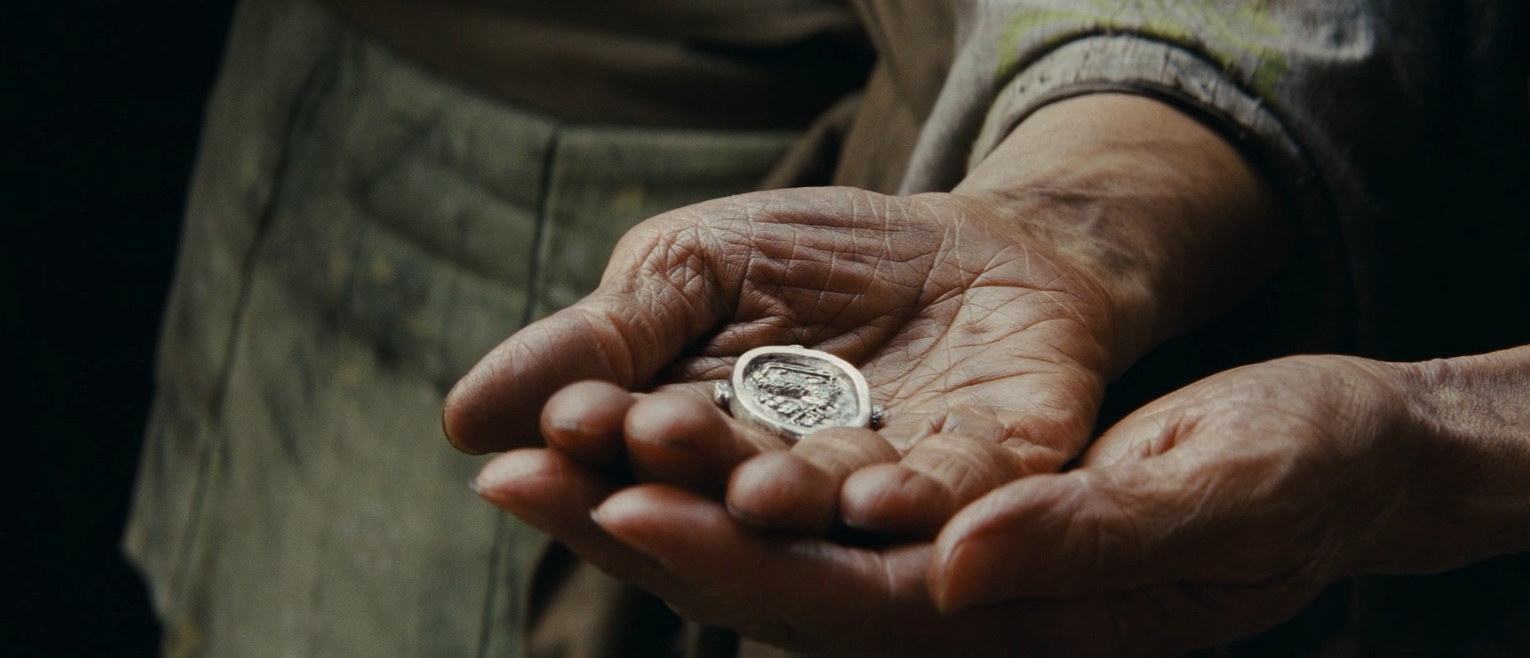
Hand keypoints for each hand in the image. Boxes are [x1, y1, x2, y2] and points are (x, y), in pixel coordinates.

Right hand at [453, 185, 1113, 535]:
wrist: (975, 239)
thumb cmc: (816, 258)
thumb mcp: (691, 266)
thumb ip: (604, 339)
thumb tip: (463, 416)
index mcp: (704, 453)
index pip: (628, 473)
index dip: (586, 469)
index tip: (535, 449)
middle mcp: (788, 493)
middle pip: (721, 510)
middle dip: (681, 488)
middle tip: (631, 464)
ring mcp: (891, 486)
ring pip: (832, 514)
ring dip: (792, 504)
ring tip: (755, 489)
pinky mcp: (993, 468)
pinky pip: (959, 499)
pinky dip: (923, 505)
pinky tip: (883, 502)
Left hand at [477, 356, 1419, 656]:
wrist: (1331, 463)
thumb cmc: (1297, 472)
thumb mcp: (1217, 495)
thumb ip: (1088, 536)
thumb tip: (957, 561)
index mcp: (1019, 622)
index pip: (841, 604)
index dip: (725, 557)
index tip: (615, 500)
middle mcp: (963, 618)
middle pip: (771, 585)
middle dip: (644, 532)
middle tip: (515, 472)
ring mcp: (945, 579)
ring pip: (770, 548)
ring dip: (656, 500)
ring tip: (539, 449)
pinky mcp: (941, 530)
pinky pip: (809, 508)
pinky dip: (721, 471)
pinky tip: (647, 431)